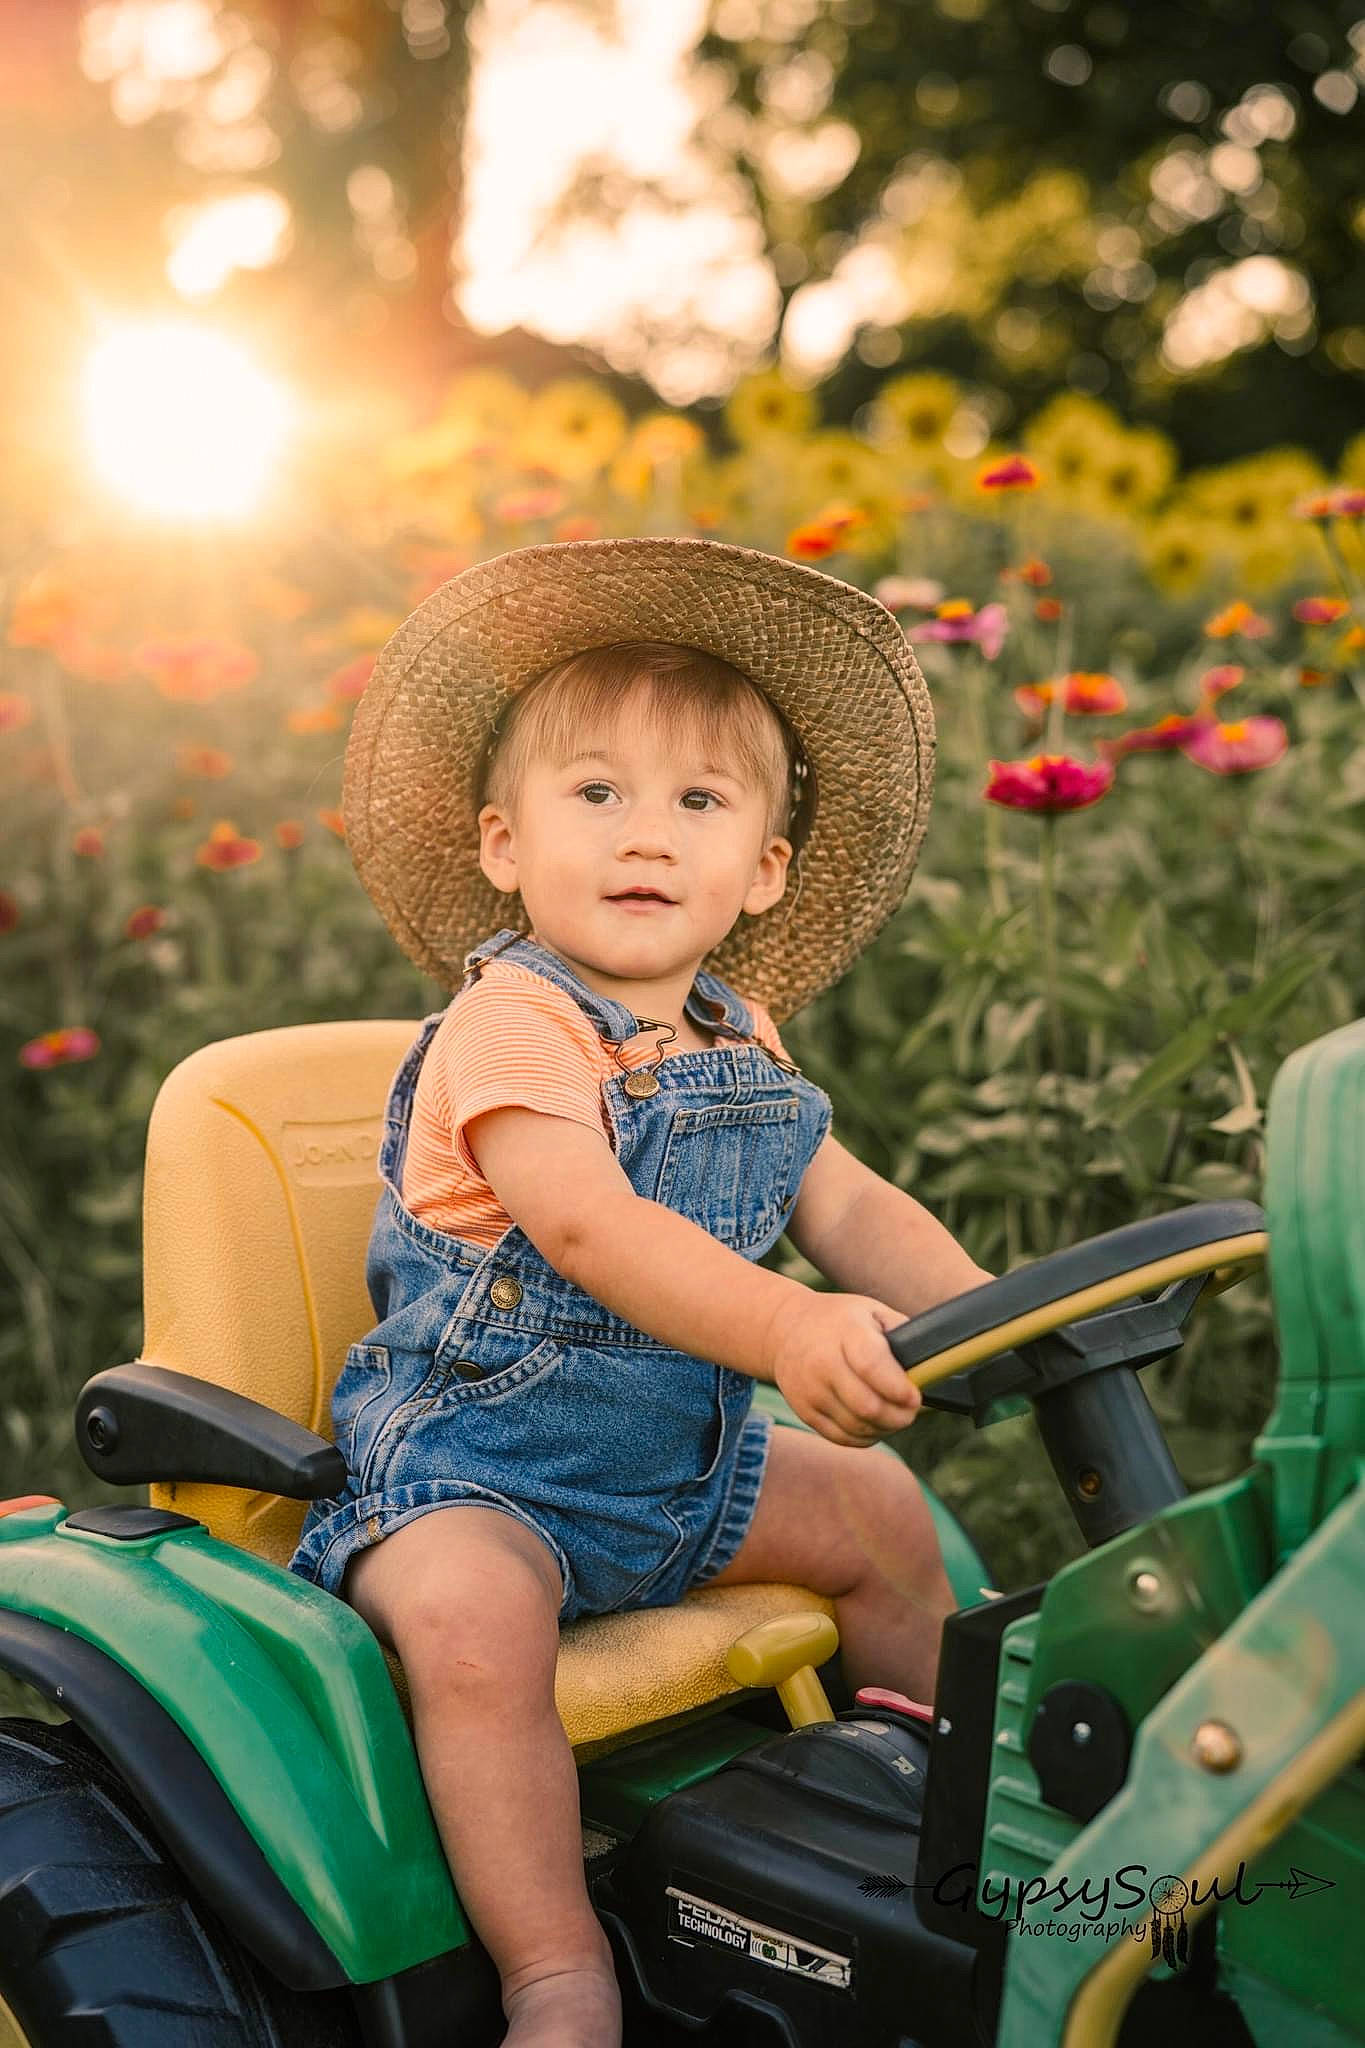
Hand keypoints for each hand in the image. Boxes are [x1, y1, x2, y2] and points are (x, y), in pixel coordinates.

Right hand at [761, 1289, 921, 1447]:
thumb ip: (902, 1332)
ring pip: (858, 1427)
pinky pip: (843, 1438)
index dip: (899, 1388)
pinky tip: (875, 1424)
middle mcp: (822, 1363)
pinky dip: (866, 1436)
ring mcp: (810, 1390)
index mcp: (845, 1332)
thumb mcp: (871, 1311)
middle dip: (899, 1416)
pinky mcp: (805, 1411)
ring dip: (885, 1428)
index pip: (872, 1366)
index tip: (916, 1396)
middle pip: (867, 1406)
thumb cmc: (839, 1321)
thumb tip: (930, 1364)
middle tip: (912, 1411)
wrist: (784, 1330)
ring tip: (896, 1416)